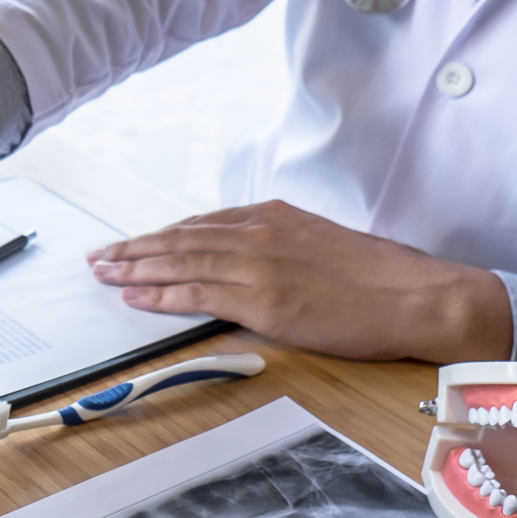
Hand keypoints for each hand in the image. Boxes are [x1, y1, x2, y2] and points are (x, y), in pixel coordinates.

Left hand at [86, 200, 511, 362]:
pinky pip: (198, 295)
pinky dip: (160, 295)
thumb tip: (246, 263)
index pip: (201, 223)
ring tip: (103, 273)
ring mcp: (259, 266)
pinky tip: (134, 297)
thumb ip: (279, 247)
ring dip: (135, 268)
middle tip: (99, 256)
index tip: (133, 242)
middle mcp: (260, 233)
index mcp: (274, 216)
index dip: (161, 234)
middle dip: (134, 248)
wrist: (418, 296)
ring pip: (180, 263)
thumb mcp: (321, 245)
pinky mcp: (263, 301)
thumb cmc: (379, 278)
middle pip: (180, 238)